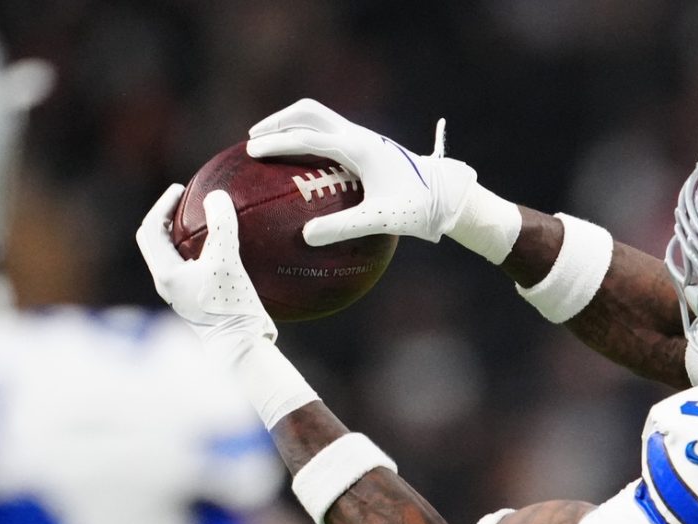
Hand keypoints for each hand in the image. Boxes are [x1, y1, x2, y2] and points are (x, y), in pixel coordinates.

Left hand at [134, 184, 315, 426]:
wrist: (242, 348)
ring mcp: (182, 294)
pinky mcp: (197, 301)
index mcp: (166, 274)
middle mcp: (168, 284)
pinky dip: (197, 251)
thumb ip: (221, 226)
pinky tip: (221, 247)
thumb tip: (216, 196)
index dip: (162, 204)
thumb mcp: (226, 261)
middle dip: (164, 217)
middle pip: (154, 241)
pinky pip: (190, 267)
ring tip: (200, 219)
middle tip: (185, 200)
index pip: (151, 229)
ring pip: (171, 255)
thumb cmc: (230, 307)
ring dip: (179, 234)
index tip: (182, 189)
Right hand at [247, 100, 516, 259]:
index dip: (276, 143)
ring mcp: (362, 136)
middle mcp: (358, 134)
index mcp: (357, 147)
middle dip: (278, 121)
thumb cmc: (415, 207)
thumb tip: (306, 237)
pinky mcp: (366, 144)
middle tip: (254, 139)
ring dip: (292, 124)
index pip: (306, 137)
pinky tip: (299, 160)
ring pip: (319, 117)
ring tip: (270, 142)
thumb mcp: (379, 220)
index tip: (251, 152)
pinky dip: (308, 136)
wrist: (446, 194)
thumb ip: (342, 227)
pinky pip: (329, 131)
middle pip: (308, 112)